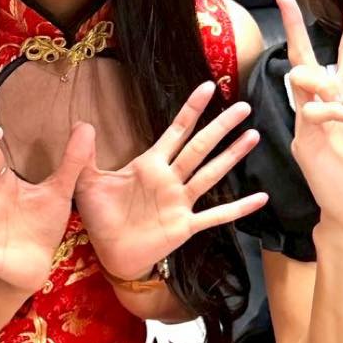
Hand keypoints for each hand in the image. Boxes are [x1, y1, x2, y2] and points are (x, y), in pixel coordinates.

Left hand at [72, 80, 266, 280]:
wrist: (110, 255)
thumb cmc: (101, 217)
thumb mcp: (88, 182)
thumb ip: (86, 155)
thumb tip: (81, 123)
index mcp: (150, 165)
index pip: (175, 131)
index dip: (191, 109)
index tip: (208, 87)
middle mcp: (171, 179)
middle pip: (200, 147)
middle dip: (220, 127)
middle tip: (244, 106)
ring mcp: (181, 202)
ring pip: (211, 174)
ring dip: (231, 156)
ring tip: (253, 136)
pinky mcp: (186, 225)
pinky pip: (216, 215)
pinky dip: (238, 207)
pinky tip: (261, 198)